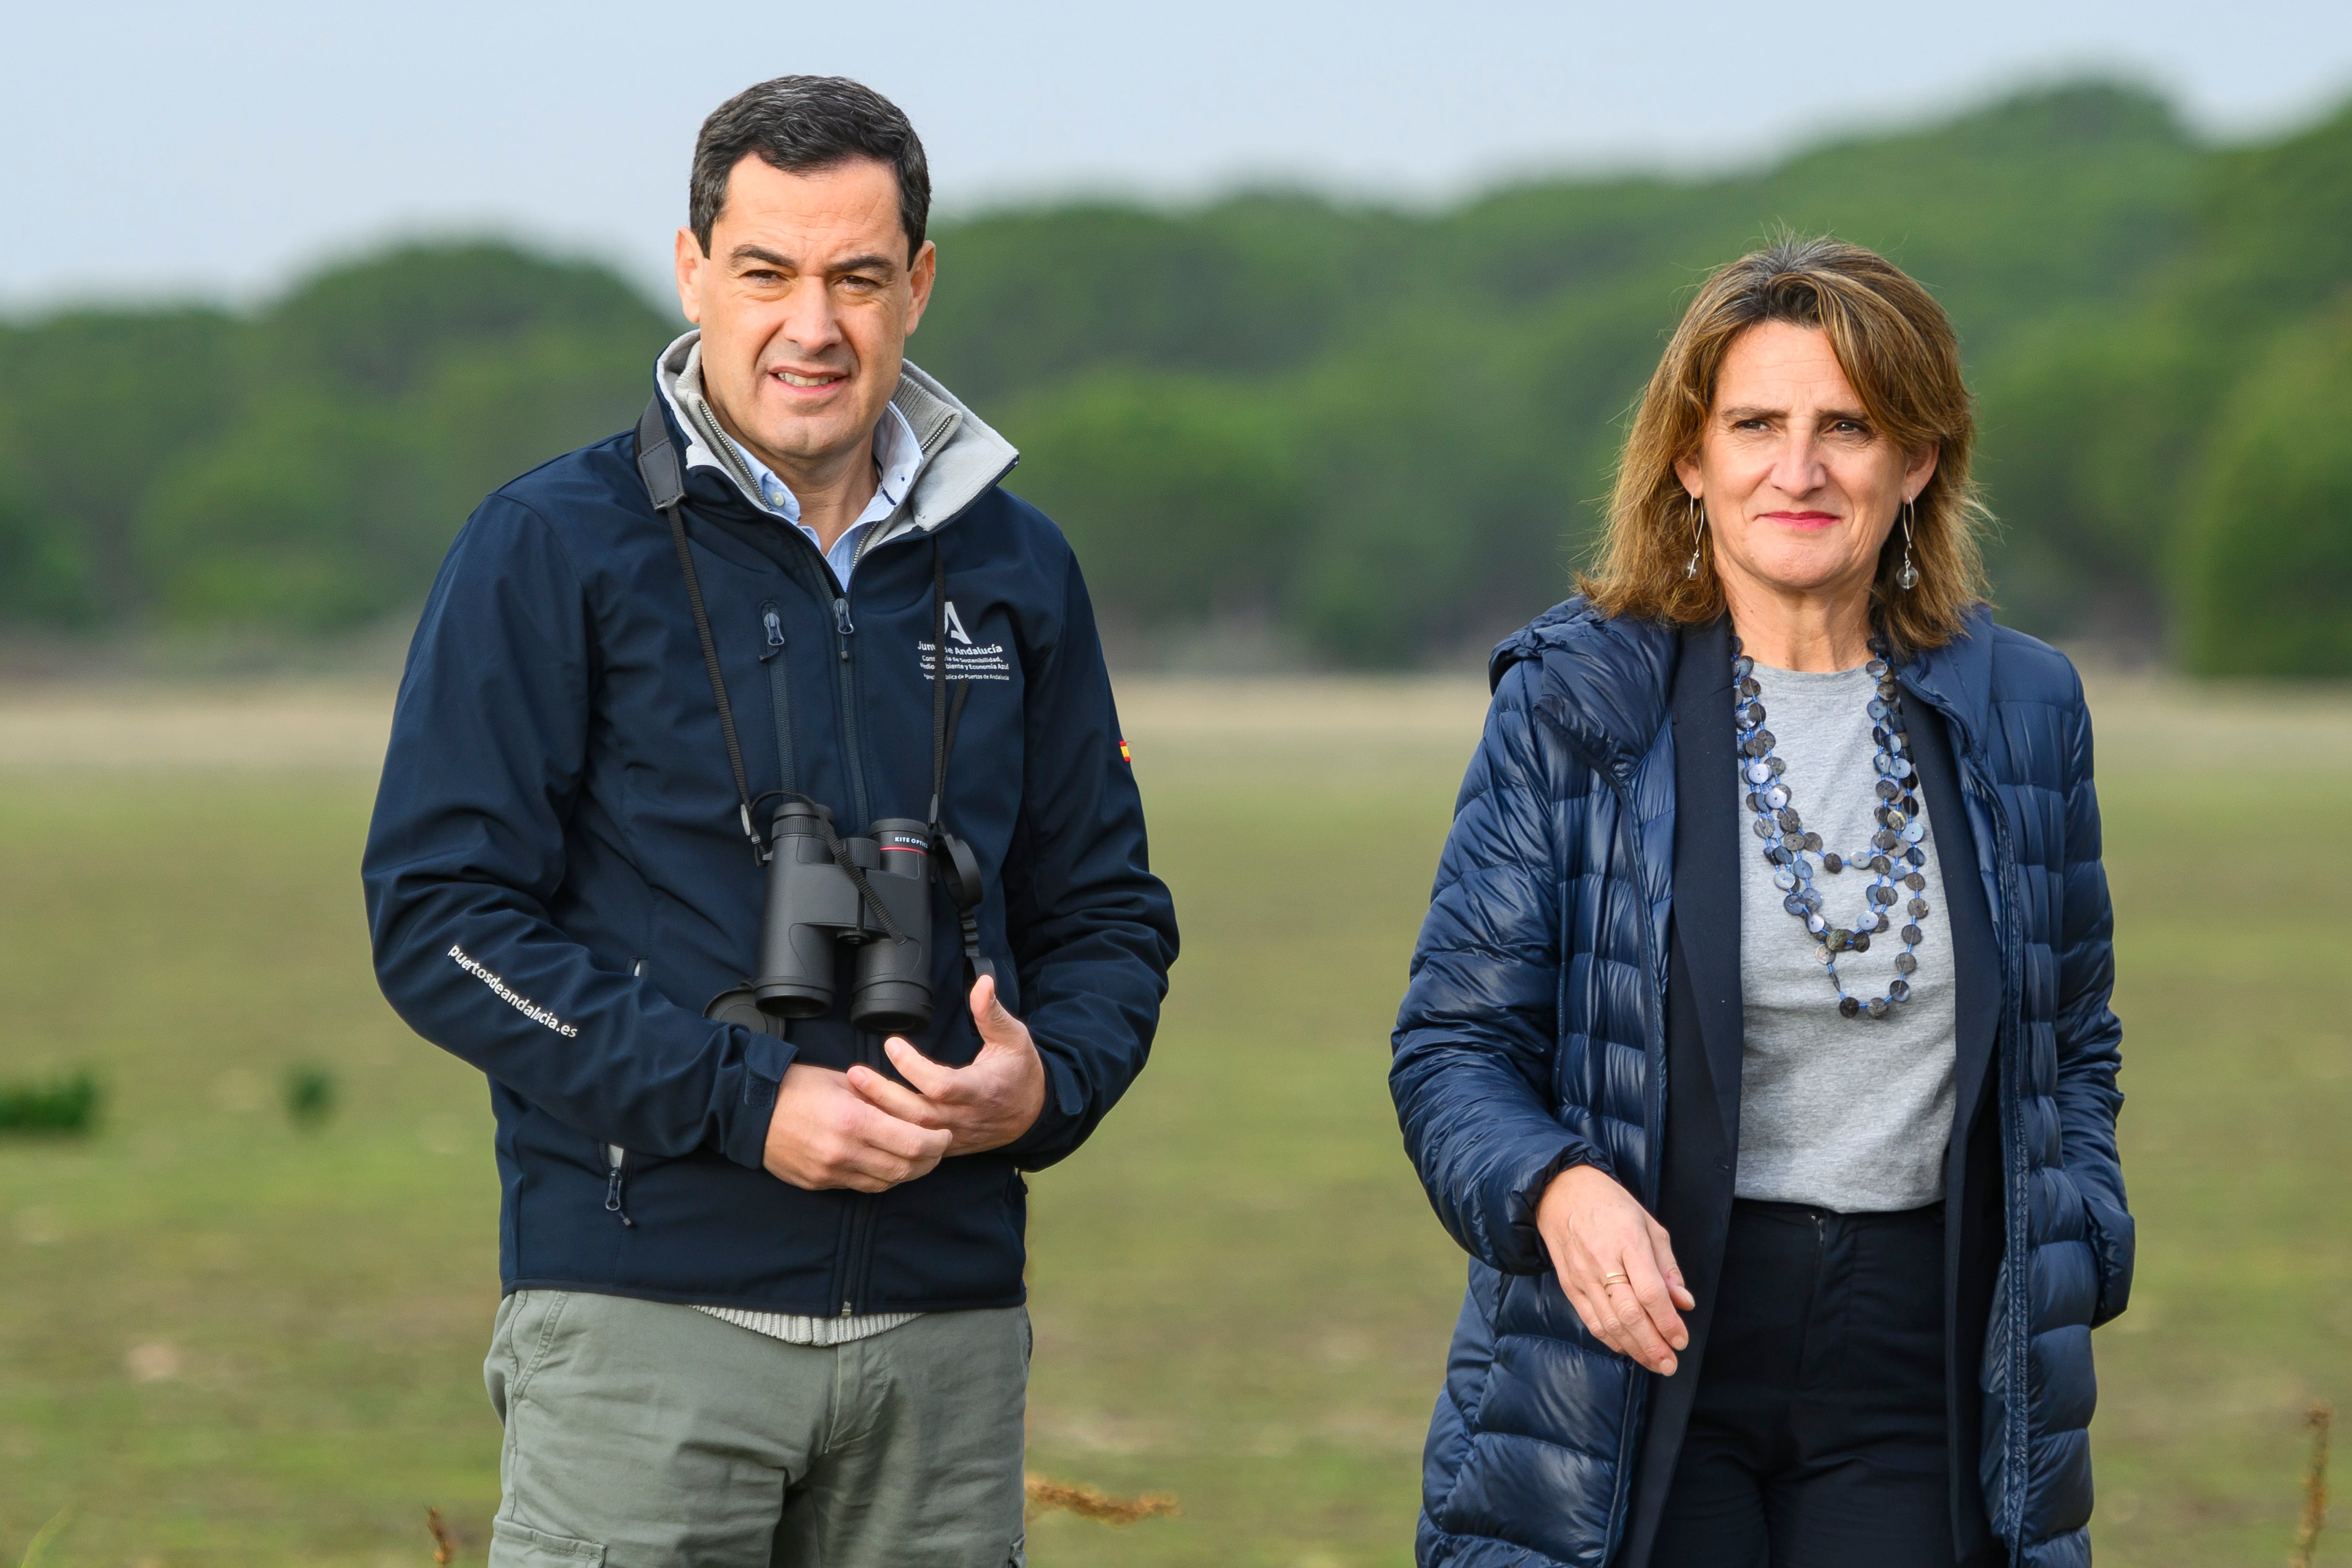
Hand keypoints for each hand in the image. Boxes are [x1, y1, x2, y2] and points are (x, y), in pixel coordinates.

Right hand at [763, 1062, 951, 1192]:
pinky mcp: (819, 1183)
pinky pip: (862, 1187)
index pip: (912, 1143)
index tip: (944, 1134)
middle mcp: (845, 1152)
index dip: (936, 1142)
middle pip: (904, 1169)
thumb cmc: (797, 1087)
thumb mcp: (844, 1081)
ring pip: (886, 1183)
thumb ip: (878, 1098)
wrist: (749, 1110)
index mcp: (854, 1121)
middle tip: (938, 1148)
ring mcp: (831, 1172)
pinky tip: (888, 1164)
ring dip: (908, 1172)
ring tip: (918, 1158)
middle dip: (929, 1160)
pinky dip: (882, 1178)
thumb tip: (910, 1108)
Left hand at [845, 974, 1045, 1155]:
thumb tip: (982, 982)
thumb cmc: (1020, 1071)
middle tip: (854, 1073)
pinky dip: (889, 1129)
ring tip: (853, 1091)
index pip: (941, 1085)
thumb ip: (992, 1013)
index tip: (892, 1043)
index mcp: (981, 1090)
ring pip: (911, 1132)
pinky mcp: (946, 1146)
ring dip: (880, 1112)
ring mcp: (954, 1135)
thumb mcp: (1014, 1038)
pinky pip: (912, 1143)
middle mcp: (965, 1117)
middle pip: (917, 1113)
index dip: (913, 1067)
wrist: (1032, 1113)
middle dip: (883, 1095)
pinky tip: (867, 1113)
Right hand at [1537, 1162, 1695, 1375]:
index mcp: (1628, 1242)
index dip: (1668, 1322)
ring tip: (1654, 1363)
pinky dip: (1610, 1340)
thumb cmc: (1612, 1206)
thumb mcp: (1649, 1225)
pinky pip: (1591, 1321)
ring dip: (1634, 1349)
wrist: (1561, 1193)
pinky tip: (1627, 1349)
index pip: (1650, 1292)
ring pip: (1609, 1323)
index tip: (1682, 1340)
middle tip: (1670, 1364)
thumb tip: (1684, 1303)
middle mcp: (1603, 1261)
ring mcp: (1582, 1276)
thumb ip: (1668, 1266)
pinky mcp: (1570, 1285)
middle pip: (1630, 1314)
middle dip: (1653, 1345)